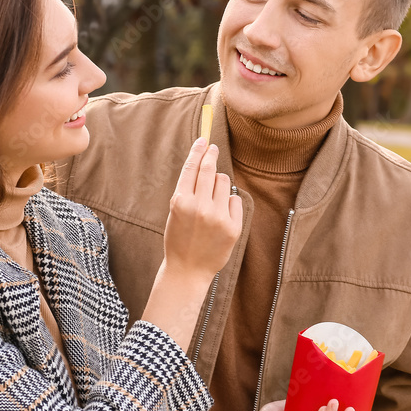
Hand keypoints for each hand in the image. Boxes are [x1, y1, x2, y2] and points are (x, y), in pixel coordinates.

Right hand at [163, 138, 242, 280]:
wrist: (188, 269)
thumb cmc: (179, 238)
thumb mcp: (175, 211)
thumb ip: (188, 189)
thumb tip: (205, 162)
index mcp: (180, 202)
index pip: (191, 167)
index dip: (198, 151)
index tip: (203, 140)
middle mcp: (199, 207)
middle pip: (209, 170)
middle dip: (211, 156)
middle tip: (213, 148)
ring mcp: (217, 217)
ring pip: (224, 182)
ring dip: (219, 184)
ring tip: (211, 201)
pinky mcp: (233, 227)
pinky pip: (234, 200)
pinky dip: (229, 203)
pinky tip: (220, 217)